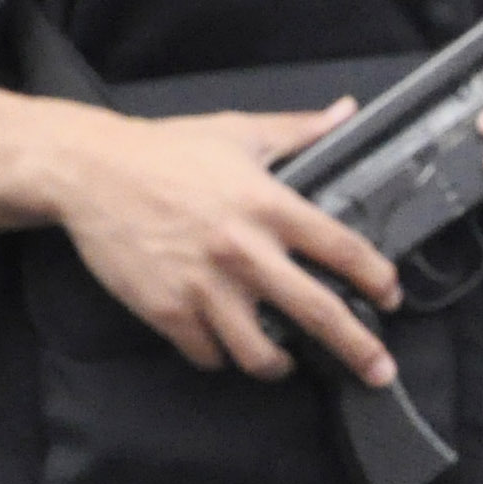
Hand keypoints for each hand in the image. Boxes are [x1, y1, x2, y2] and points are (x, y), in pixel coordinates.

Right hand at [52, 104, 399, 389]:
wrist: (92, 171)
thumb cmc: (166, 150)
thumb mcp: (239, 131)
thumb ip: (298, 130)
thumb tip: (346, 111)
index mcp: (267, 204)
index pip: (341, 248)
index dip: (376, 277)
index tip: (391, 297)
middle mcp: (243, 250)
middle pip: (316, 312)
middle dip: (357, 348)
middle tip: (380, 372)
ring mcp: (204, 286)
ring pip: (260, 353)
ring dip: (280, 364)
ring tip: (285, 361)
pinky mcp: (168, 310)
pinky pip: (208, 354)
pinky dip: (220, 355)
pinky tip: (224, 344)